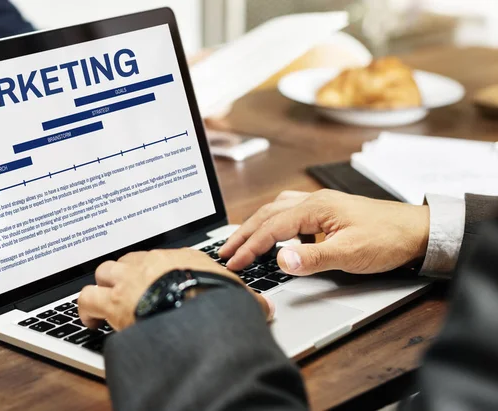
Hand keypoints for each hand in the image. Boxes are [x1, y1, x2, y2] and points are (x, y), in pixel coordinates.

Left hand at [78, 248, 273, 330]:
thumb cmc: (218, 301)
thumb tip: (265, 307)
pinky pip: (87, 298)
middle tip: (128, 290)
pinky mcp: (113, 301)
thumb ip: (248, 299)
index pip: (161, 257)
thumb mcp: (238, 297)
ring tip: (104, 302)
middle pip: (129, 260)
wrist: (198, 312)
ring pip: (104, 271)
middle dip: (126, 274)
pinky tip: (90, 321)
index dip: (155, 270)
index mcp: (181, 258)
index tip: (155, 281)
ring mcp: (130, 280)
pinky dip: (86, 309)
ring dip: (103, 286)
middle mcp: (152, 263)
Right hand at [219, 189, 429, 275]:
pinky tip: (276, 232)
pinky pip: (291, 212)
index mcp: (315, 208)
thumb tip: (280, 260)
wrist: (418, 230)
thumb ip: (313, 257)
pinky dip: (275, 222)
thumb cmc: (388, 238)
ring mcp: (321, 205)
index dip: (249, 247)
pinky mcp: (328, 212)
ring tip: (241, 241)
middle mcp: (314, 201)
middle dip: (244, 233)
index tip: (233, 263)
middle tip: (225, 251)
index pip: (271, 228)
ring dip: (256, 225)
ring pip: (277, 210)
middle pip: (268, 214)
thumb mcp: (350, 253)